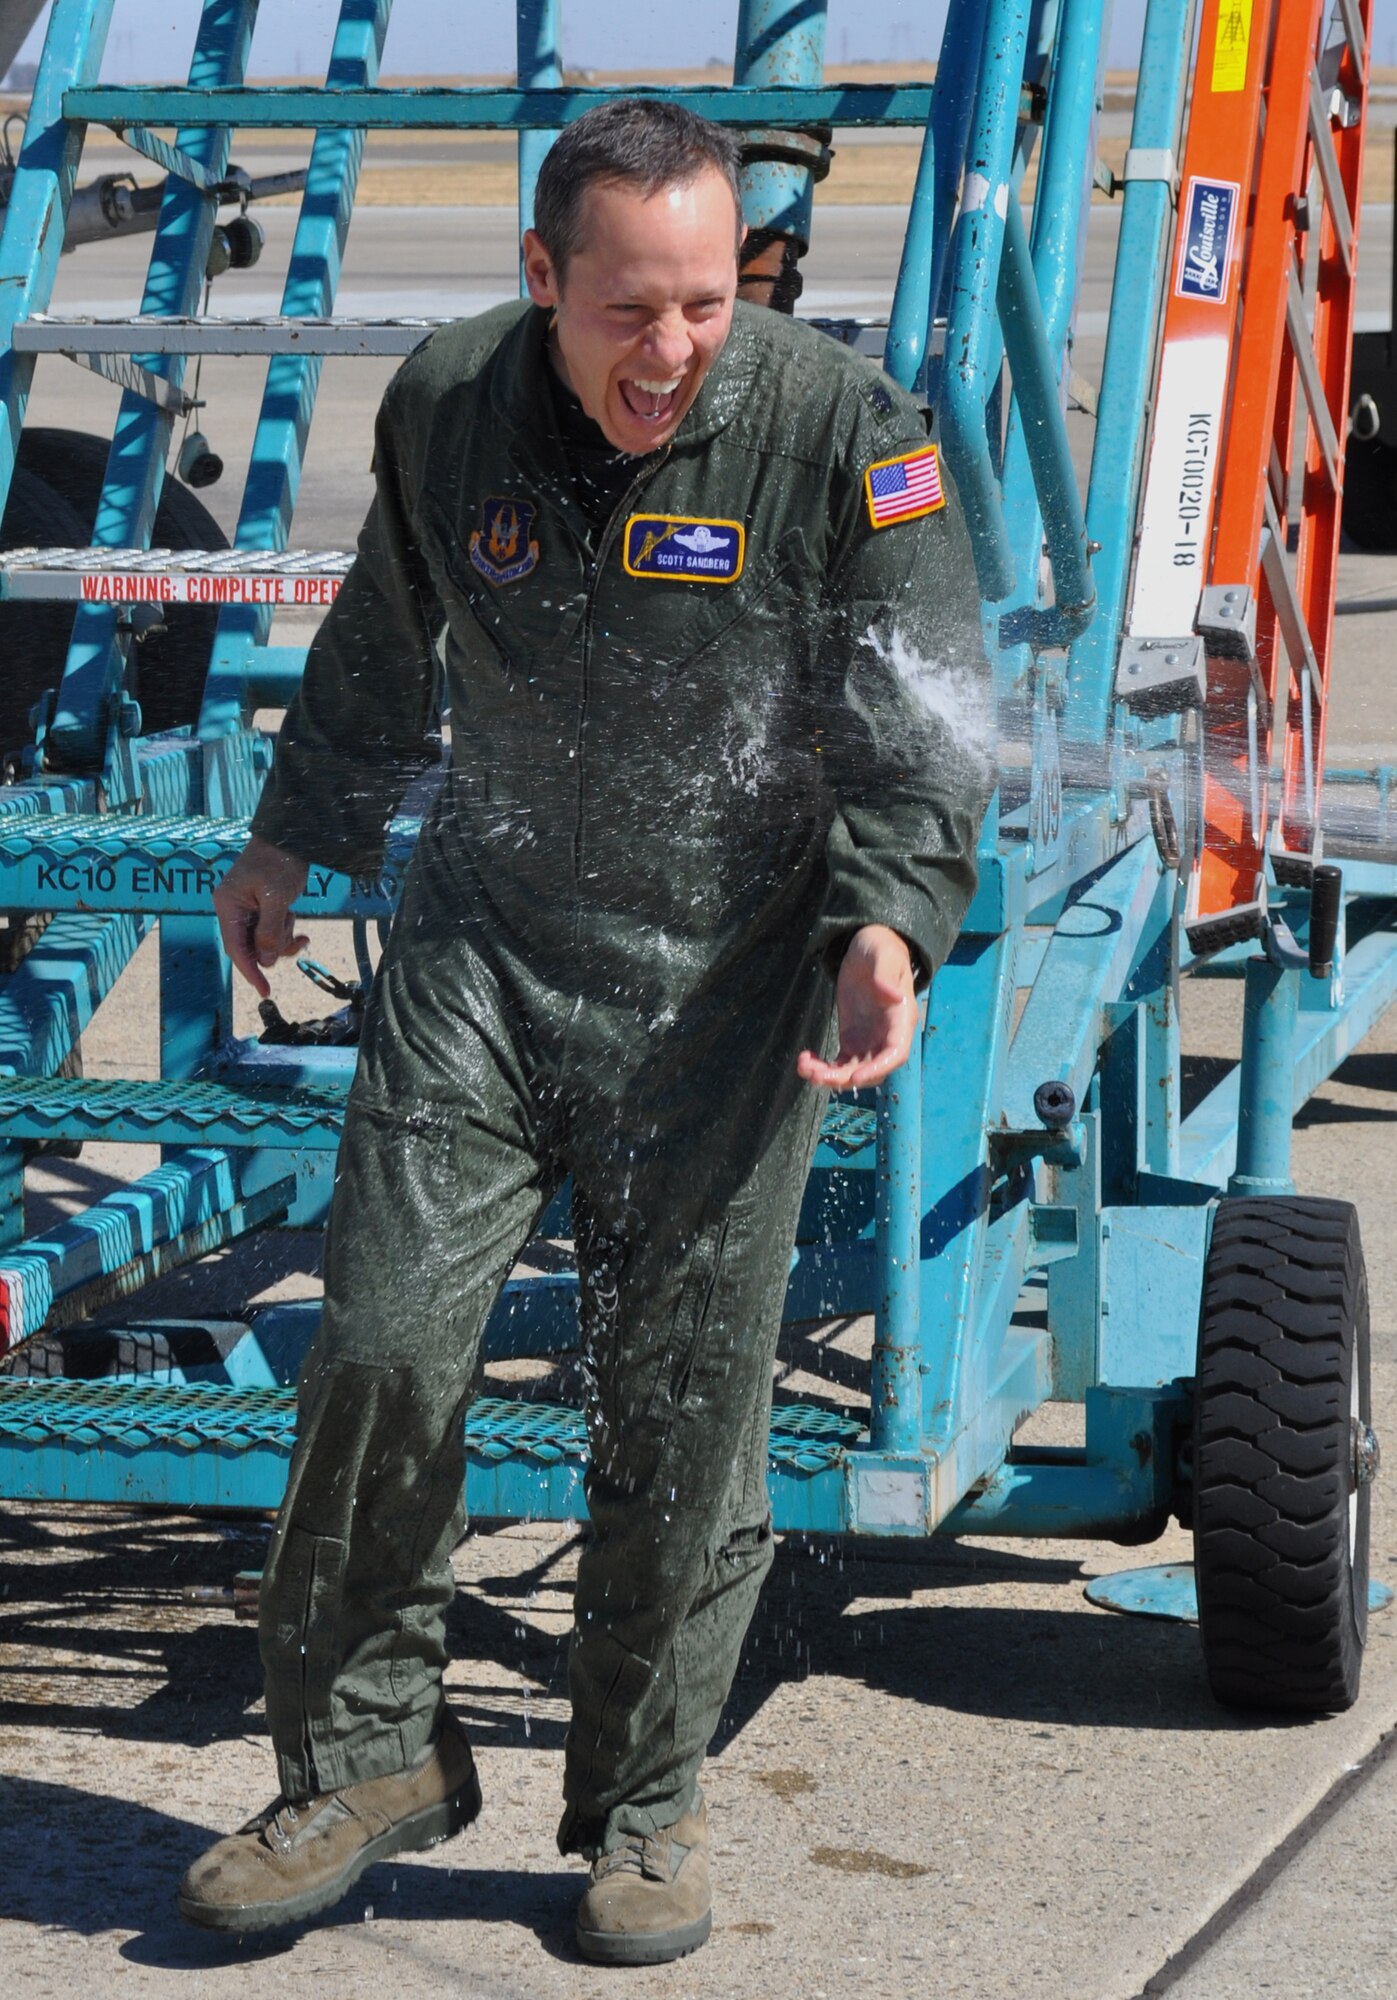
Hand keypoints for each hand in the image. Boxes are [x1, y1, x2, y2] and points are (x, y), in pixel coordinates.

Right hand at [213, 835, 309, 997]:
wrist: (291, 837)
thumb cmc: (279, 862)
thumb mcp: (276, 899)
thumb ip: (269, 932)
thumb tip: (266, 961)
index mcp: (227, 905)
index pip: (235, 948)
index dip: (250, 971)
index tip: (265, 991)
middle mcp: (233, 909)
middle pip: (251, 947)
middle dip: (274, 948)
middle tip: (298, 941)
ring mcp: (247, 909)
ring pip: (264, 941)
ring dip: (283, 938)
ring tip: (295, 920)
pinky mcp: (262, 908)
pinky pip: (272, 931)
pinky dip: (286, 932)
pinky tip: (301, 930)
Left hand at [797, 925, 917, 1089]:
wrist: (866, 948)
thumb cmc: (879, 948)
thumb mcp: (883, 955)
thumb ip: (886, 974)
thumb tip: (894, 996)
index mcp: (900, 1019)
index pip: (895, 1054)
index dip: (877, 1069)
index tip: (854, 1076)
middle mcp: (887, 1036)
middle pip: (872, 1070)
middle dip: (846, 1078)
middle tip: (817, 1075)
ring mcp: (869, 1041)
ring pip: (853, 1071)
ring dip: (830, 1077)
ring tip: (805, 1068)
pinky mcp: (852, 1040)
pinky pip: (839, 1064)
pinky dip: (823, 1068)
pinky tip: (805, 1060)